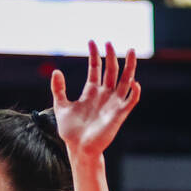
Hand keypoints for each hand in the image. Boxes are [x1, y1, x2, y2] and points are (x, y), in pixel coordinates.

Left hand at [50, 41, 140, 158]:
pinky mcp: (119, 114)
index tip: (92, 42)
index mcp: (91, 92)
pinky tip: (134, 82)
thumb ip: (58, 89)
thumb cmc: (70, 131)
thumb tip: (56, 71)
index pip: (96, 68)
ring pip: (125, 80)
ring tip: (131, 51)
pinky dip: (135, 91)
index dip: (95, 55)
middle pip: (112, 71)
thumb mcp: (61, 107)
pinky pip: (131, 100)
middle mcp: (104, 95)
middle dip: (111, 56)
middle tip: (109, 43)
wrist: (78, 148)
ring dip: (129, 66)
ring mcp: (113, 103)